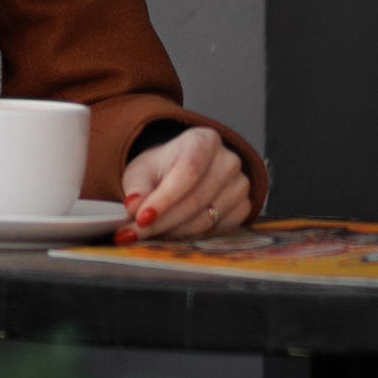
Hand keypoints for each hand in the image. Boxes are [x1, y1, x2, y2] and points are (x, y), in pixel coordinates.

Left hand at [119, 125, 253, 239]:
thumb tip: (133, 206)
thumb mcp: (141, 171)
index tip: (141, 218)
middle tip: (134, 234)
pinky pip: (216, 231)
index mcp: (204, 140)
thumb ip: (136, 188)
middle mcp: (228, 161)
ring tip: (149, 234)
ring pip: (204, 220)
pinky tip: (171, 233)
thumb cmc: (162, 169)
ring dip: (172, 233)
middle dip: (161, 222)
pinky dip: (190, 237)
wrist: (183, 173)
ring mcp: (240, 185)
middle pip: (194, 201)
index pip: (187, 172)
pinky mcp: (243, 208)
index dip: (163, 199)